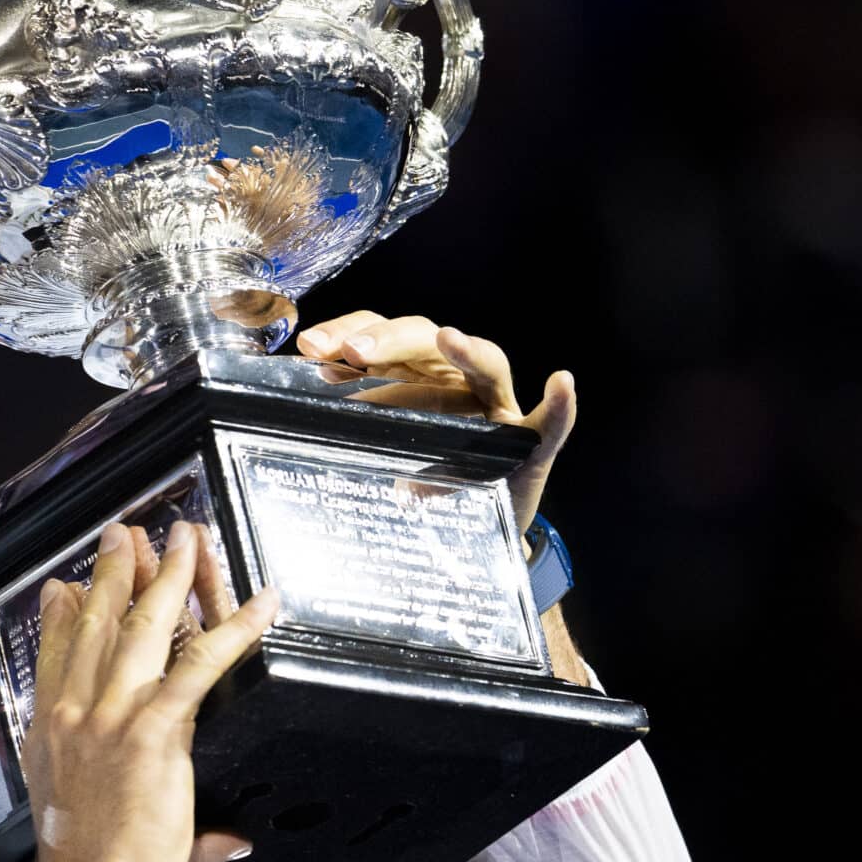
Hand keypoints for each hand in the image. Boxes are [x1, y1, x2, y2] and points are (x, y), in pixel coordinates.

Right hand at [21, 520, 278, 861]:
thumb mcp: (93, 826)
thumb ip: (146, 816)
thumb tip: (236, 842)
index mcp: (52, 732)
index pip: (56, 657)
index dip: (63, 616)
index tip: (65, 587)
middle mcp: (76, 713)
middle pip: (97, 625)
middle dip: (113, 573)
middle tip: (123, 534)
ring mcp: (112, 717)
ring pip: (142, 628)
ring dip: (167, 576)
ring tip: (183, 539)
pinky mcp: (154, 729)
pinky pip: (200, 665)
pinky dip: (235, 630)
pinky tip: (261, 604)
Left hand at [295, 311, 575, 529]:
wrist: (470, 530)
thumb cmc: (419, 475)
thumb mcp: (376, 445)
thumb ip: (349, 416)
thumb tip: (301, 387)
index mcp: (412, 371)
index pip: (379, 334)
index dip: (346, 332)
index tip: (309, 347)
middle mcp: (456, 377)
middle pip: (426, 338)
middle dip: (387, 340)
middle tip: (351, 353)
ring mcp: (498, 407)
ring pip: (487, 364)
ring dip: (467, 351)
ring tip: (450, 340)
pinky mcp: (532, 445)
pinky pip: (552, 424)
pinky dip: (561, 406)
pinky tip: (561, 384)